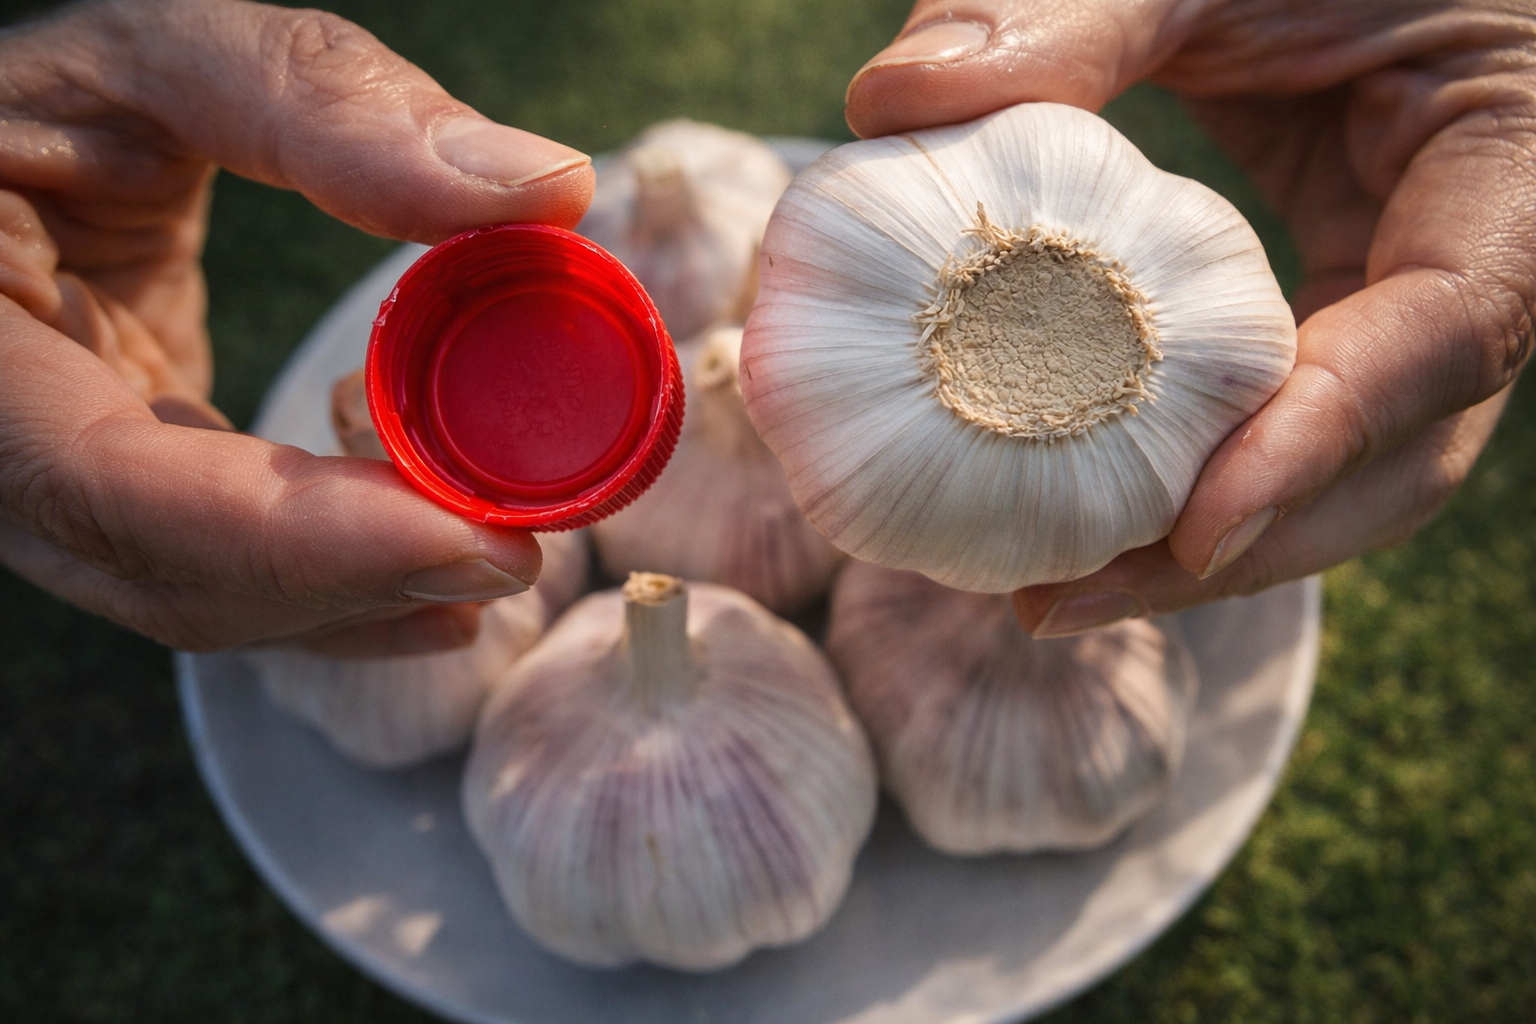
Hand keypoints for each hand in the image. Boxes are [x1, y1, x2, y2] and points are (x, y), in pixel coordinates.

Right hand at [0, 0, 594, 653]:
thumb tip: (544, 188)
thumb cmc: (74, 94)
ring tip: (495, 557)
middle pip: (169, 572)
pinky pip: (219, 571)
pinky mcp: (121, 488)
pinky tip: (438, 591)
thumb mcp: (169, 58)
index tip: (468, 536)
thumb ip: (327, 108)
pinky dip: (333, 588)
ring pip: (200, 592)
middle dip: (355, 576)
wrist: (14, 142)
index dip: (296, 533)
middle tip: (515, 546)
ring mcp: (49, 480)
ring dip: (358, 593)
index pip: (107, 486)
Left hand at [847, 0, 1533, 633]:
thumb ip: (1076, 13)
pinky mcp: (1340, 297)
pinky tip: (1077, 498)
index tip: (1194, 531)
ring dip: (1204, 542)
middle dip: (1244, 549)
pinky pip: (1282, 410)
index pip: (1450, 334)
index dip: (1324, 444)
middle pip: (1400, 459)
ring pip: (1343, 464)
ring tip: (1048, 589)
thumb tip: (887, 105)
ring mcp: (1409, 288)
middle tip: (1066, 599)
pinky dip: (1191, 468)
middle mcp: (1477, 254)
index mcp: (1504, 164)